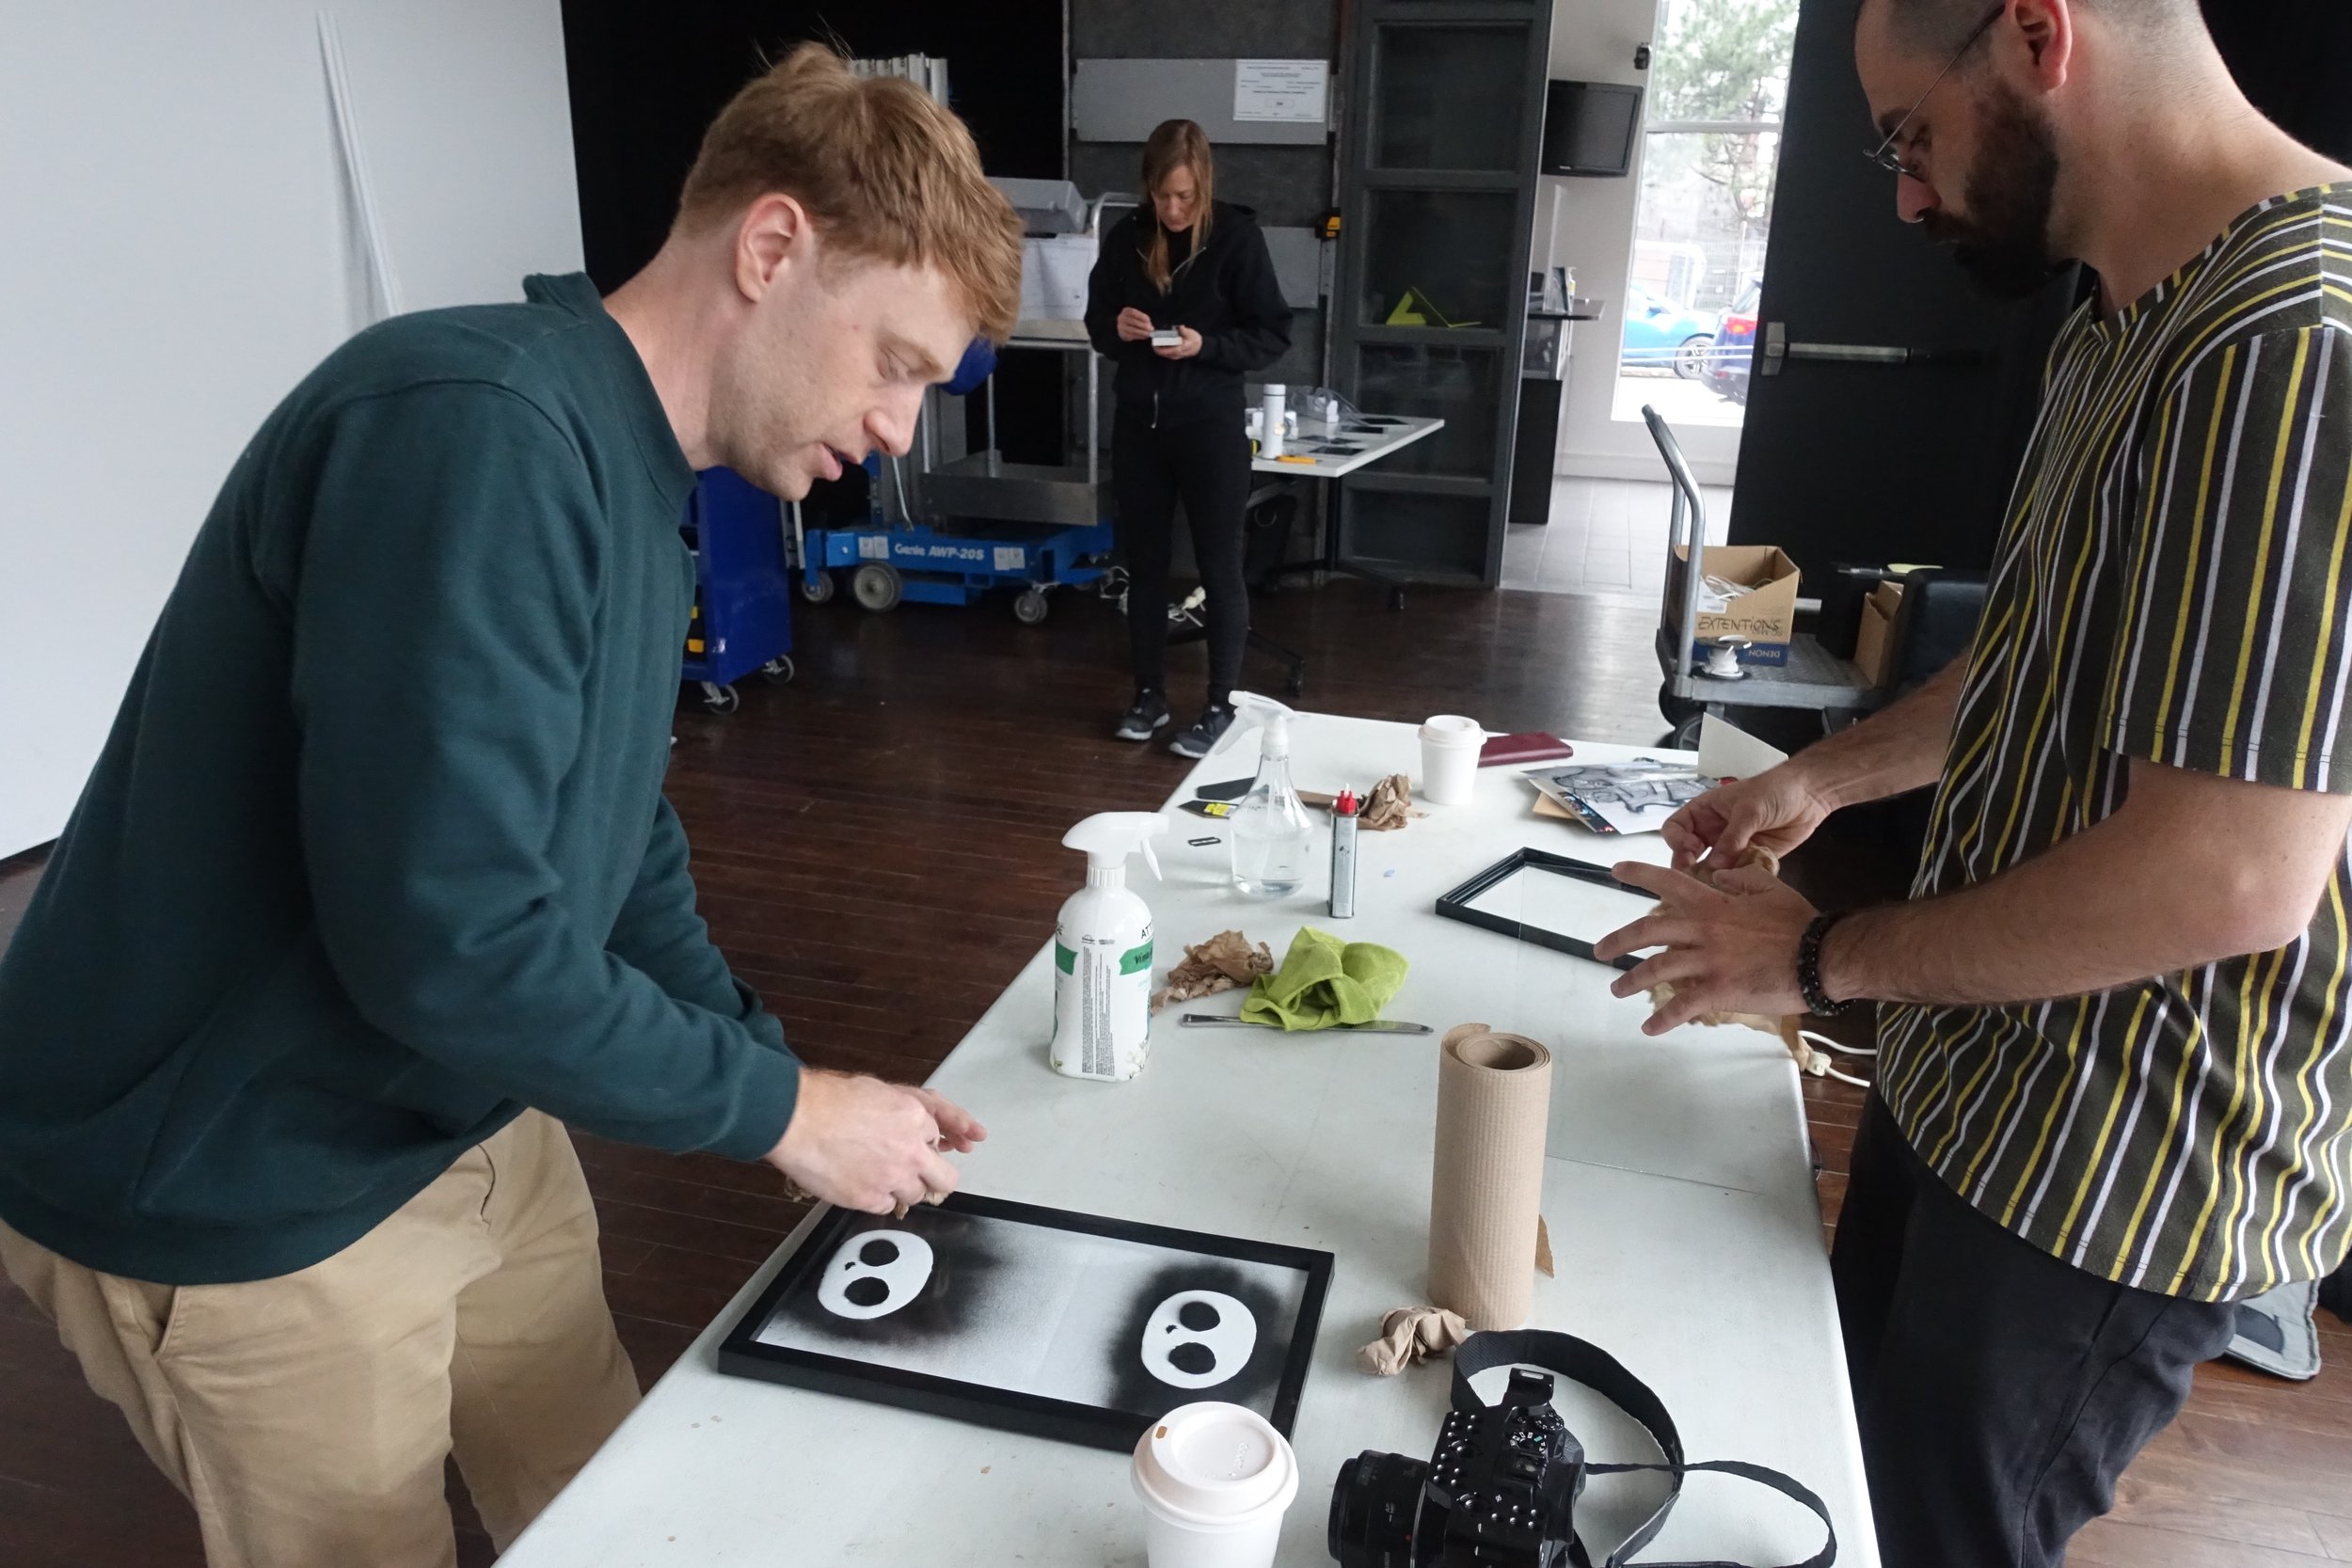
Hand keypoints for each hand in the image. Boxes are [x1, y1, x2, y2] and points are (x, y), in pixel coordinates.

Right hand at [764, 1069, 986, 1214]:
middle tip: (917, 1176)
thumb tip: (909, 1127)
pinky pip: (888, 1207)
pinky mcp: (870, 1199)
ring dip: (901, 1188)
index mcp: (915, 1118)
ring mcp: (892, 1178)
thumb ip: (902, 1111)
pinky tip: (861, 1184)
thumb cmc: (827, 1099)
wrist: (797, 1119)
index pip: (936, 1140)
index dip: (922, 1145)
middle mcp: (911, 1151)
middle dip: (934, 1178)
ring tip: (876, 1176)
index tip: (913, 1148)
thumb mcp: (876, 1091)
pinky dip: (877, 1199)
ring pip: (916, 1196)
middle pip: (946, 1180)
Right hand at [1116, 307, 1155, 342]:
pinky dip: (1139, 336)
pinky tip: (1144, 336)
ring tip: (1148, 334)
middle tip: (1151, 329)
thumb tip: (1150, 326)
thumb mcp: (1138, 317)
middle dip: (1143, 325)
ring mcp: (1121, 326)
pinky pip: (1131, 336)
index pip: (1133, 312)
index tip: (1148, 320)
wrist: (1126, 327)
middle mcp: (1121, 318)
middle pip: (1133, 321)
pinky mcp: (1122, 334)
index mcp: (1126, 311)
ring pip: (1132, 329)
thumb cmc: (1134, 320)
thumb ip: (1143, 319)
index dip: (1141, 316)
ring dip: (1142, 332)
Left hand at [1153, 326, 1201, 359]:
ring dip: (1157, 347)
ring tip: (1154, 339)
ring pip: (1162, 353)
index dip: (1157, 346)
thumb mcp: (1191, 334)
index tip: (1153, 340)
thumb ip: (1184, 331)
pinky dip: (1160, 347)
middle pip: (1161, 353)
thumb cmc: (1195, 340)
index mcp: (1179, 349)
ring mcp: (1174, 356)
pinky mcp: (1173, 355)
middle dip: (1155, 346)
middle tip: (1152, 337)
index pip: (1165, 351)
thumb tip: (1180, 327)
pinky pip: (1164, 352)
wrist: (1199, 347)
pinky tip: (1158, 341)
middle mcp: (1175, 354)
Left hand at [1592, 860, 1818, 1034]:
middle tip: (1598, 950)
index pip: (1669, 881)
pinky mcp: (1718, 990)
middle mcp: (1703, 929)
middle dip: (1618, 941)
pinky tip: (1649, 1029)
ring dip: (1631, 981)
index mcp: (1714, 903)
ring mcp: (1708, 960)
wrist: (1820, 956)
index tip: (1616, 869)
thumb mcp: (1769, 889)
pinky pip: (1682, 1006)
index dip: (1639, 873)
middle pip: (1648, 931)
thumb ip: (1740, 880)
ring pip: (1657, 969)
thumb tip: (1718, 875)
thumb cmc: (1798, 924)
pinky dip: (1663, 1020)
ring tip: (1616, 990)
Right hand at [1661, 763, 1832, 872]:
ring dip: (1710, 878)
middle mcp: (1713, 831)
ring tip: (1713, 889)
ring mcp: (1730, 848)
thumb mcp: (1749, 810)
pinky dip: (1734, 883)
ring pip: (1710, 868)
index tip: (1690, 850)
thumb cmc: (1775, 790)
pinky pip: (1735, 875)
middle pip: (1688, 853)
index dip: (1676, 840)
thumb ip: (1732, 839)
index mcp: (1704, 811)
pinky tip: (1736, 889)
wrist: (1810, 796)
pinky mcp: (1749, 860)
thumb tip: (1714, 867)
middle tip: (1695, 878)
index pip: (1676, 827)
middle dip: (1688, 866)